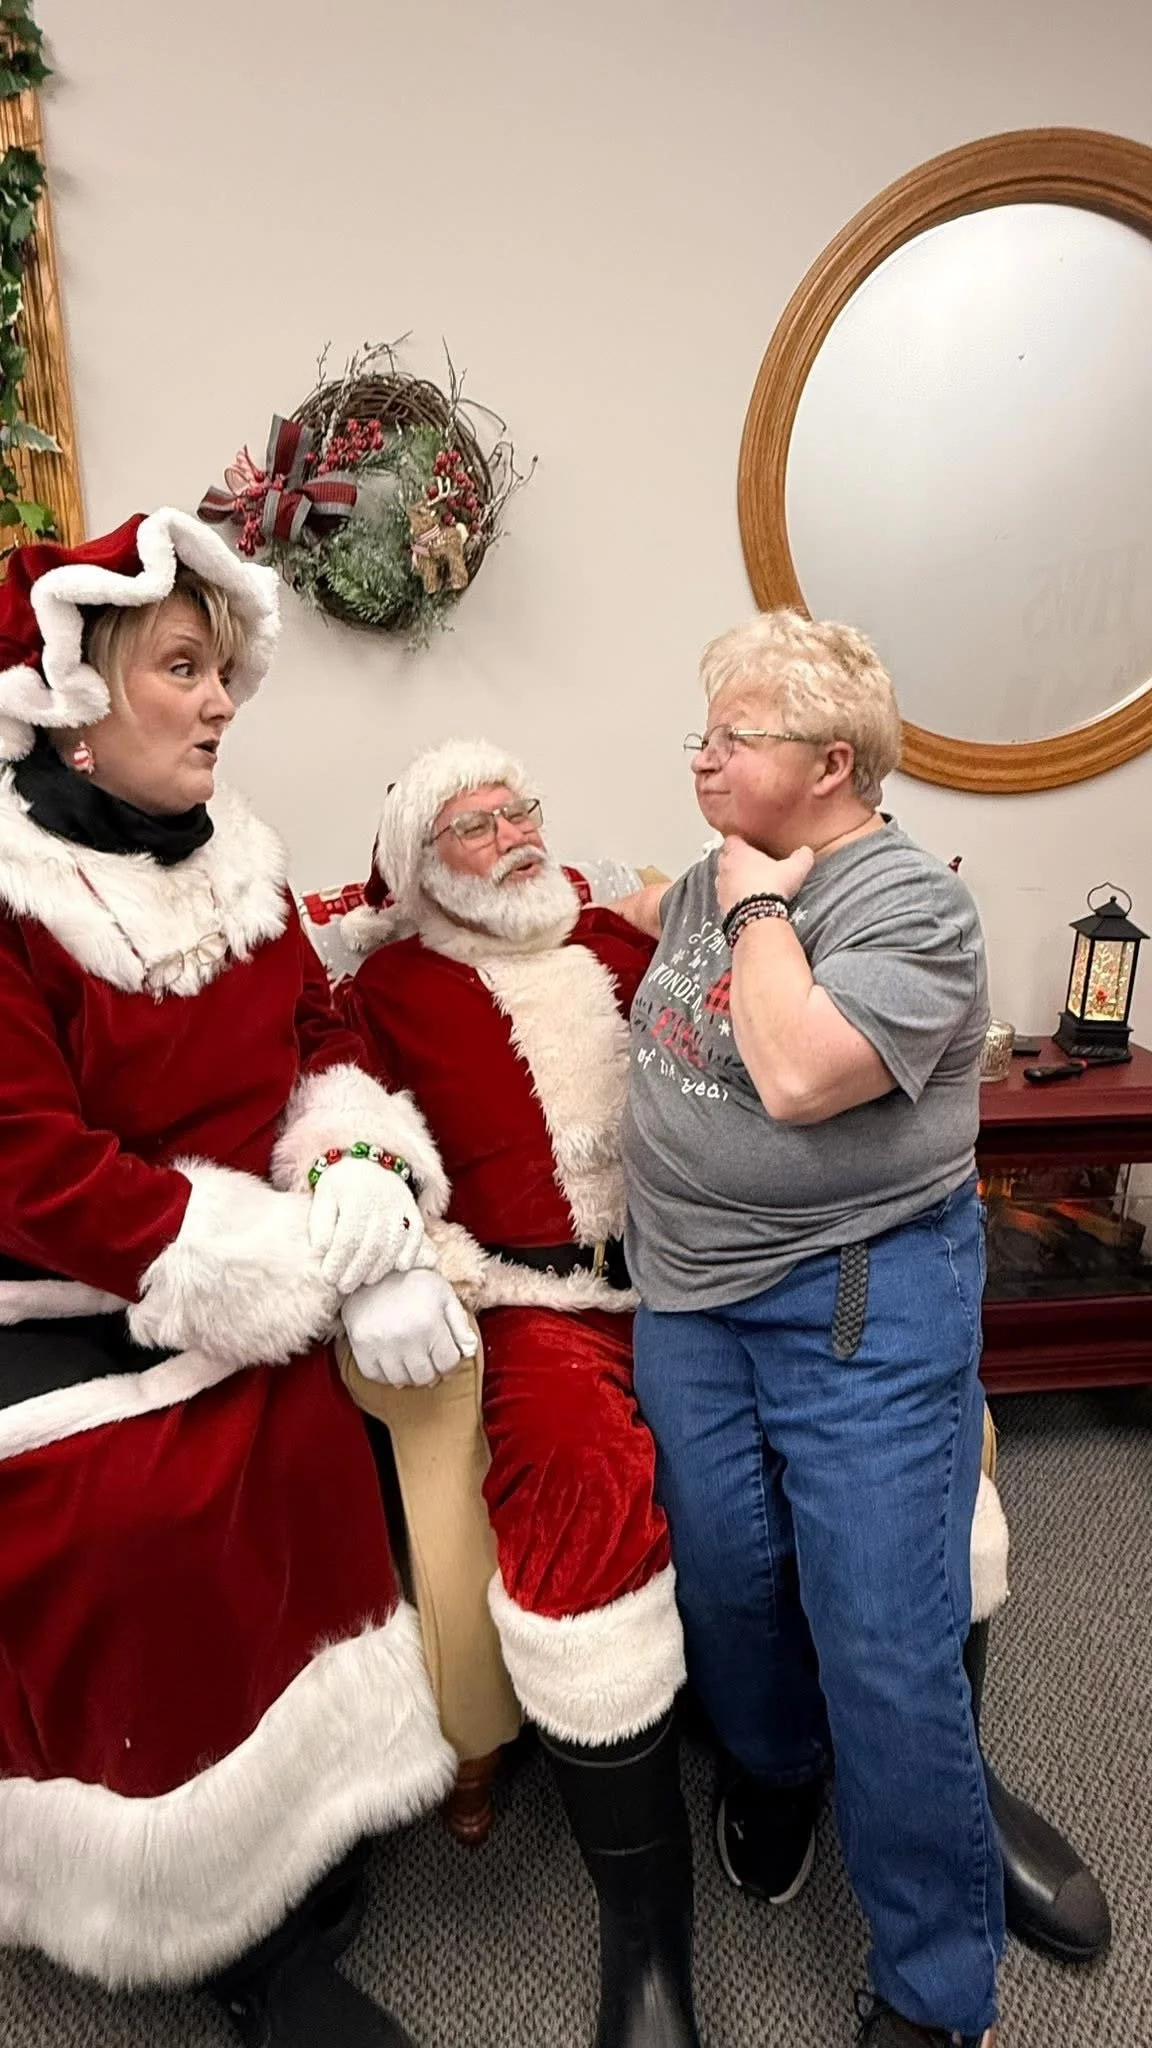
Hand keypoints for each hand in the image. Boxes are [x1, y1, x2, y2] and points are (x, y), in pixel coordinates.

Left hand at [308, 1158, 426, 1291]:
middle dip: (357, 1271)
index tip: (328, 1278)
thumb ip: (319, 1224)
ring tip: (366, 1282)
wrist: (369, 1160)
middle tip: (344, 1287)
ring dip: (381, 1267)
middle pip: (371, 1245)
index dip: (338, 1261)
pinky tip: (401, 1267)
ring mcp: (400, 1206)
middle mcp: (380, 1203)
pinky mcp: (413, 1210)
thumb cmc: (341, 1184)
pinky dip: (411, 1251)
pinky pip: (417, 1233)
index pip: (347, 1238)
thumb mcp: (322, 1197)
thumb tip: (321, 1251)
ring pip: (394, 1243)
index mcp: (355, 1198)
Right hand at [341, 1269, 478, 1388]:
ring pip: (400, 1380)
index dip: (450, 1364)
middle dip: (431, 1372)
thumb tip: (469, 1351)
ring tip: (410, 1360)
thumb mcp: (444, 1295)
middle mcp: (405, 1337)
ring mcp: (380, 1343)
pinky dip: (385, 1374)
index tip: (445, 1356)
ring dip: (408, 1375)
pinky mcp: (360, 1345)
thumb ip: (460, 1325)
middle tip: (428, 1361)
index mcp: (430, 1324)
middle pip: (424, 1377)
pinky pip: (374, 1375)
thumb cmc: (414, 1282)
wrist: (373, 1268)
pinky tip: (391, 1361)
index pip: (448, 1364)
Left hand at [715, 836, 814, 916]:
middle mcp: (725, 867)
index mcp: (738, 852)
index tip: (748, 844)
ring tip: (747, 883)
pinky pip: (724, 896)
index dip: (739, 841)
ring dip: (731, 878)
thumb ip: (801, 858)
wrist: (756, 916)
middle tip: (749, 863)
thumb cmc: (772, 886)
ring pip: (722, 877)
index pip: (732, 839)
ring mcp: (720, 887)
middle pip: (724, 857)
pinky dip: (731, 896)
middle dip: (734, 859)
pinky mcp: (720, 904)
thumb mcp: (794, 870)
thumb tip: (806, 851)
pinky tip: (743, 900)